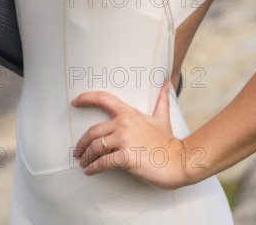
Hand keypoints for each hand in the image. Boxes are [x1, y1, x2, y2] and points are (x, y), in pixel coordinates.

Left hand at [71, 81, 186, 189]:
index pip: (103, 99)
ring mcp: (124, 141)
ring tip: (84, 162)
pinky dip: (93, 167)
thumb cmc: (169, 142)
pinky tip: (90, 170)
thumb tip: (165, 84)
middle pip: (93, 131)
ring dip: (86, 157)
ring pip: (95, 147)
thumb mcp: (162, 119)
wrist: (180, 161)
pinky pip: (103, 162)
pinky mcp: (125, 157)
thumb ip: (161, 101)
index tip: (75, 101)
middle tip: (78, 151)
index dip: (86, 98)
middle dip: (82, 143)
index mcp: (129, 114)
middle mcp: (123, 125)